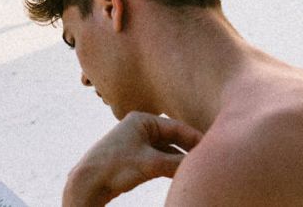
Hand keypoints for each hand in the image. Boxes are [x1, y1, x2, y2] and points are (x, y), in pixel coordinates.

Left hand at [62, 111, 203, 206]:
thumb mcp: (151, 164)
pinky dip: (171, 165)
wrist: (88, 182)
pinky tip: (182, 173)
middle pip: (173, 138)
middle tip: (210, 160)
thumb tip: (202, 164)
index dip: (196, 139)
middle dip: (190, 149)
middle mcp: (140, 127)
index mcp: (142, 120)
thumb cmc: (115, 167)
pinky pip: (160, 158)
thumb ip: (178, 162)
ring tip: (199, 168)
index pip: (177, 127)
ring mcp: (137, 142)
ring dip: (181, 159)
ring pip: (168, 150)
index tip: (214, 149)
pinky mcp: (135, 156)